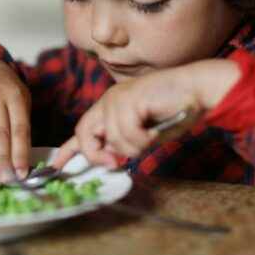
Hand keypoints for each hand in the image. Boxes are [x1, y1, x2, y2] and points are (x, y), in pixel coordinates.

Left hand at [52, 59, 239, 168]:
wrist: (198, 89)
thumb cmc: (176, 111)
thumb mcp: (144, 133)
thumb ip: (124, 143)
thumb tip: (110, 158)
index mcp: (110, 107)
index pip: (83, 130)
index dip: (68, 150)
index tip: (57, 165)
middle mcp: (109, 100)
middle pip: (85, 134)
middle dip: (97, 154)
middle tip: (116, 163)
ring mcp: (117, 98)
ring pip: (112, 138)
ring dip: (134, 147)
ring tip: (153, 135)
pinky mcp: (128, 99)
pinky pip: (127, 133)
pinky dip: (144, 139)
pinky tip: (156, 130)